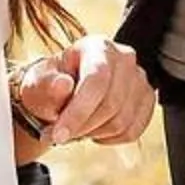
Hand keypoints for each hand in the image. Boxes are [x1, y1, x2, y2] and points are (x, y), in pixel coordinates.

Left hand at [17, 36, 158, 146]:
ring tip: (76, 128)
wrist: (63, 92)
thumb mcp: (38, 83)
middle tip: (59, 134)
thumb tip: (63, 84)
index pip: (95, 81)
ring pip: (121, 122)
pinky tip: (94, 129)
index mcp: (96, 46)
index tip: (59, 134)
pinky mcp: (146, 100)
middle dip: (81, 126)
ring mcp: (139, 79)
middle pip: (110, 104)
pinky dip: (109, 138)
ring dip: (93, 133)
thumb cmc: (50, 84)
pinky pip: (132, 131)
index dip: (78, 112)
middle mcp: (123, 58)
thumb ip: (46, 85)